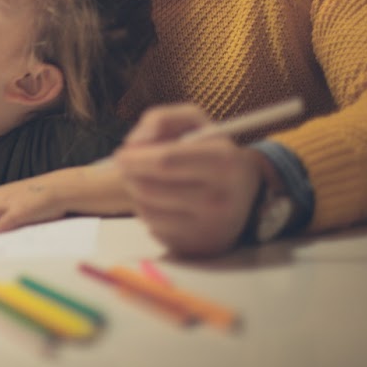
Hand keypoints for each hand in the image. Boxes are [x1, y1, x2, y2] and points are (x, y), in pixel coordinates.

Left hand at [115, 103, 261, 256]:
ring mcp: (209, 228)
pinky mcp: (196, 247)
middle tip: (125, 165)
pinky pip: (153, 227)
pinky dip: (147, 212)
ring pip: (146, 209)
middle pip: (149, 188)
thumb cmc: (211, 153)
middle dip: (128, 174)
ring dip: (136, 192)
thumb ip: (161, 119)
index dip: (135, 157)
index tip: (121, 154)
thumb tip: (134, 143)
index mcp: (224, 162)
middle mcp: (220, 199)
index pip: (165, 161)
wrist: (245, 196)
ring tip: (146, 180)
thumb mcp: (195, 124)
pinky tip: (160, 202)